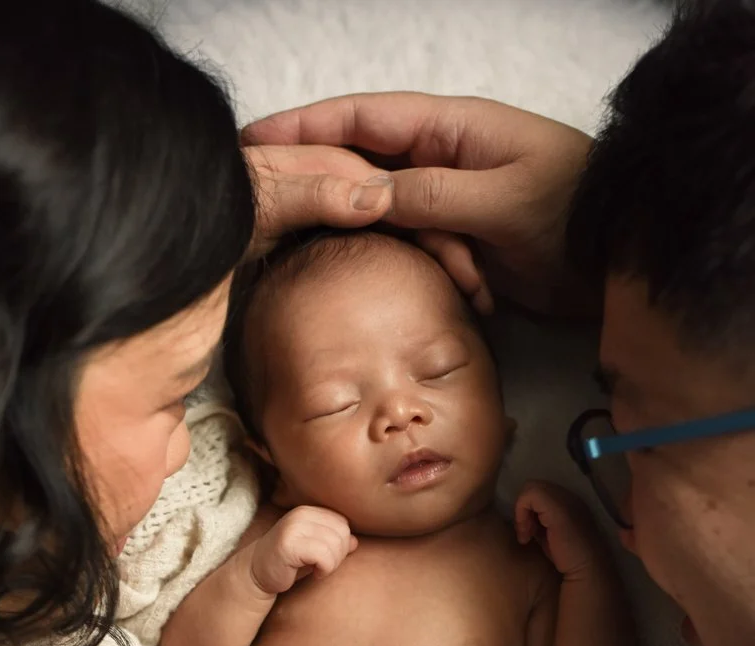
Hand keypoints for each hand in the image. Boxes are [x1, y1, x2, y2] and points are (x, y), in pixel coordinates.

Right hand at [244, 94, 592, 313]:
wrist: (623, 256)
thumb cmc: (576, 212)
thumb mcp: (503, 199)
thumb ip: (432, 194)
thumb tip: (363, 194)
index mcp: (451, 130)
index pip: (362, 119)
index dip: (305, 125)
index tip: (253, 140)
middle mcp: (443, 158)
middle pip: (365, 169)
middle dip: (338, 199)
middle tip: (288, 227)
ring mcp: (451, 201)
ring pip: (393, 222)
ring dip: (410, 255)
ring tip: (435, 276)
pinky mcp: (462, 241)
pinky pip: (423, 253)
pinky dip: (436, 274)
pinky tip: (458, 293)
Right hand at [250, 506, 357, 594]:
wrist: (257, 574)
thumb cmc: (290, 563)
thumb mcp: (315, 549)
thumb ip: (334, 541)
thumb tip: (355, 541)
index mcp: (308, 511)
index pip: (343, 523)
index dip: (341, 544)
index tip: (325, 556)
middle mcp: (300, 514)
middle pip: (342, 533)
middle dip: (338, 555)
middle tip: (322, 566)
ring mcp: (293, 528)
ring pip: (335, 545)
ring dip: (331, 564)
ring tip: (316, 569)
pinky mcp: (288, 544)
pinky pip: (324, 557)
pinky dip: (324, 570)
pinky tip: (313, 573)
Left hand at [515, 481, 603, 578]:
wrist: (587, 571)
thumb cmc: (567, 559)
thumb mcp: (548, 535)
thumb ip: (538, 521)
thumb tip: (521, 516)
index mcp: (569, 501)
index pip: (541, 493)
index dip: (530, 510)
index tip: (530, 533)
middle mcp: (569, 495)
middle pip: (534, 487)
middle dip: (525, 511)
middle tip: (527, 535)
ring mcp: (566, 499)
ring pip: (530, 488)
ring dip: (522, 513)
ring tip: (527, 535)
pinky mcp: (559, 507)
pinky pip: (530, 495)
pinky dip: (521, 513)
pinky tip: (527, 536)